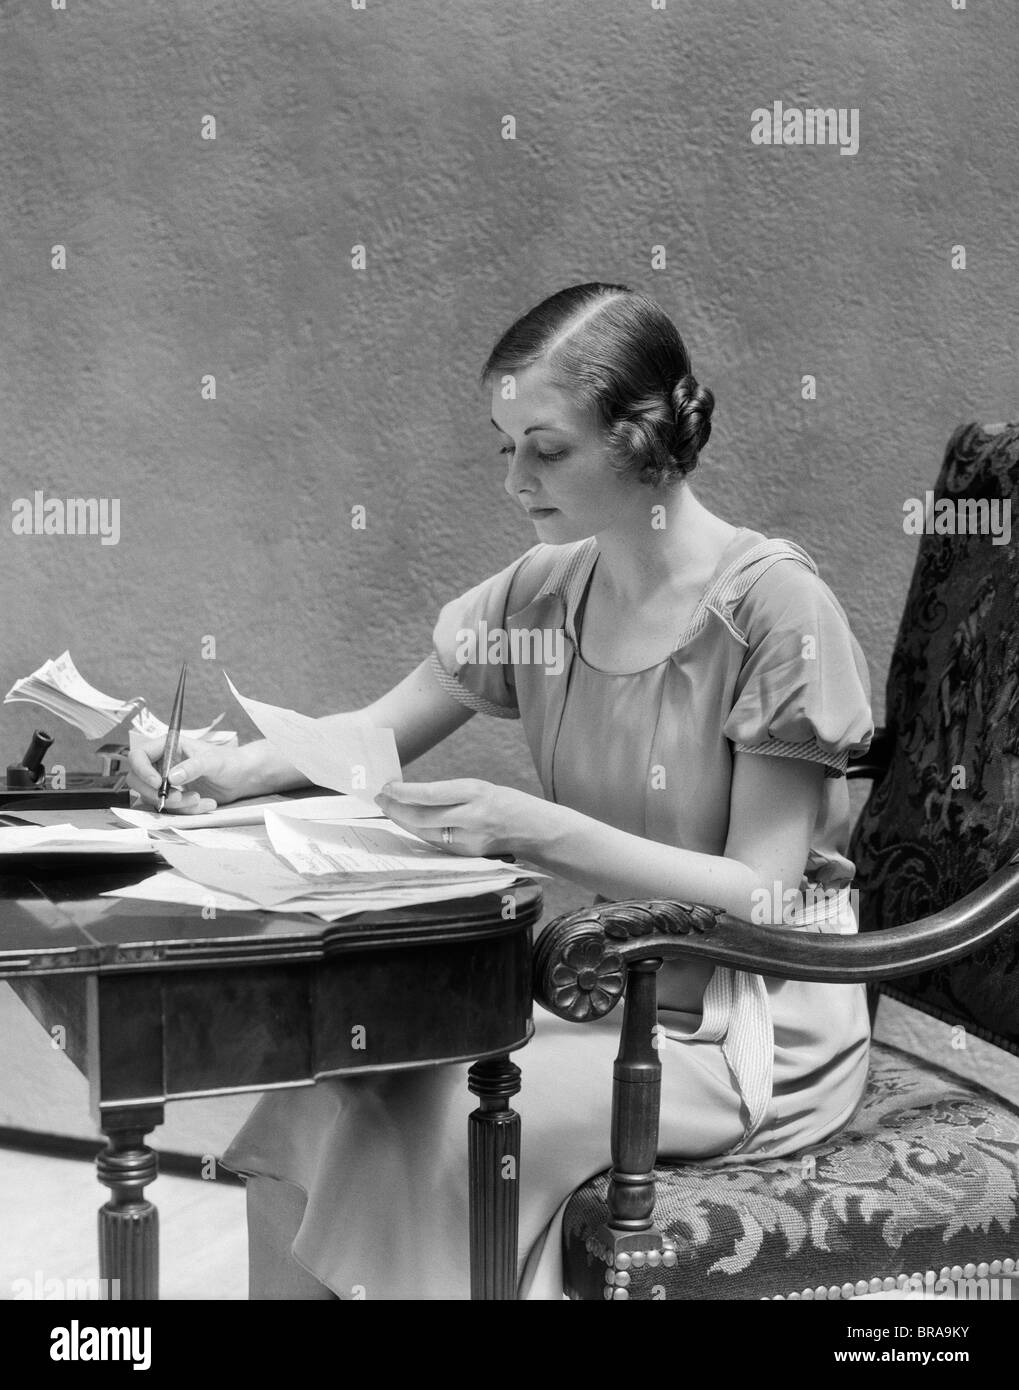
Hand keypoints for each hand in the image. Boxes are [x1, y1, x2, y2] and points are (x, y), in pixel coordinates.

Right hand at [126, 736, 252, 814]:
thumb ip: (192, 767)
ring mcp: (166, 782)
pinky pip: (170, 809)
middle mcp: (161, 764)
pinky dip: (186, 811)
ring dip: (176, 804)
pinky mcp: (174, 797)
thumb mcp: (212, 761)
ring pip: (155, 799)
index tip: (159, 784)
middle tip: (177, 797)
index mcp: (166, 746)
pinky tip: (204, 803)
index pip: (138, 756)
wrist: (240, 777)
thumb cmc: (227, 761)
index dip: (142, 771)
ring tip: (200, 799)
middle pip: (138, 781)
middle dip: (156, 793)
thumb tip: (171, 777)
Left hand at [374, 778, 540, 858]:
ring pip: (425, 833)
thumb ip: (449, 794)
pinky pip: (436, 844)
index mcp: (476, 793)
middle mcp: (472, 818)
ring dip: (404, 822)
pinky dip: (419, 833)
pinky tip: (410, 824)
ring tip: (390, 809)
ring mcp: (469, 840)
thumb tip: (411, 795)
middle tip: (380, 799)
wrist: (534, 829)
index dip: (403, 793)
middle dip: (396, 809)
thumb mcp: (479, 788)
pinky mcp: (467, 855)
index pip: (430, 795)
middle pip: (422, 817)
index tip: (387, 787)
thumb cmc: (505, 803)